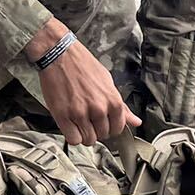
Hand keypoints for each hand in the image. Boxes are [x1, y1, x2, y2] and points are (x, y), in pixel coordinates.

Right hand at [30, 22, 139, 144]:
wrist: (59, 54)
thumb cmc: (82, 65)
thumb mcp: (107, 82)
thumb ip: (121, 106)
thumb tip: (135, 121)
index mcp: (112, 101)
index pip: (118, 129)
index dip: (110, 127)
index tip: (103, 123)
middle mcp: (98, 108)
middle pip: (102, 136)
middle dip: (96, 130)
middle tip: (88, 119)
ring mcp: (81, 113)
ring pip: (88, 140)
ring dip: (84, 134)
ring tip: (79, 121)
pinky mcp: (63, 116)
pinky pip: (73, 139)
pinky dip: (72, 136)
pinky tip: (71, 125)